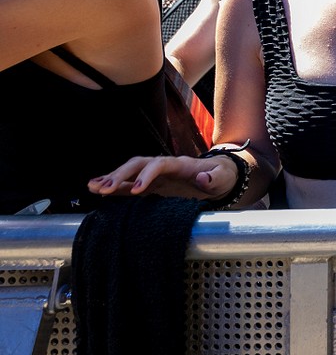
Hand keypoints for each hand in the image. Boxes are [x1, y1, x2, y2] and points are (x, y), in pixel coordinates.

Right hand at [89, 154, 236, 200]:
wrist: (220, 177)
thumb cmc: (221, 176)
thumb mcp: (223, 178)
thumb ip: (214, 178)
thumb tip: (202, 178)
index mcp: (180, 164)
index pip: (159, 164)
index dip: (147, 175)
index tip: (139, 190)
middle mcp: (164, 167)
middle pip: (138, 165)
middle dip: (121, 175)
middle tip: (104, 189)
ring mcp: (155, 176)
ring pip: (130, 172)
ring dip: (112, 178)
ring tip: (92, 187)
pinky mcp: (151, 186)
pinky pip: (129, 185)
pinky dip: (114, 187)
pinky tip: (97, 191)